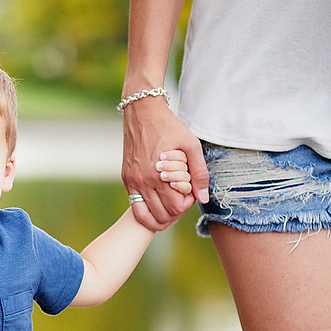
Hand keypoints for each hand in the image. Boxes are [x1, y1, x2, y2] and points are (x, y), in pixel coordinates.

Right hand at [121, 97, 208, 230]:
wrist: (142, 113)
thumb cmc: (169, 127)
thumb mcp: (192, 146)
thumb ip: (199, 173)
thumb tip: (203, 198)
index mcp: (159, 175)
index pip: (175, 207)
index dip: (187, 204)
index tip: (191, 192)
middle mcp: (142, 181)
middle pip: (161, 215)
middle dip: (176, 212)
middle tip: (182, 199)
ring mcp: (132, 181)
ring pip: (145, 216)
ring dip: (161, 217)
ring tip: (171, 207)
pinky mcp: (127, 179)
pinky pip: (135, 206)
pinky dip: (148, 211)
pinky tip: (159, 202)